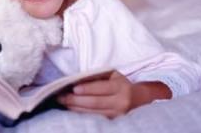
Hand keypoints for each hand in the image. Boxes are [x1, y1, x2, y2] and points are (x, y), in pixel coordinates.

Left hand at [57, 70, 171, 118]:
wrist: (140, 99)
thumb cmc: (121, 84)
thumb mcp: (113, 76)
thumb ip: (97, 77)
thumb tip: (76, 80)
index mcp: (121, 87)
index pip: (101, 89)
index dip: (86, 89)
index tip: (72, 89)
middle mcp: (121, 102)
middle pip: (94, 103)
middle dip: (75, 100)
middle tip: (60, 97)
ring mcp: (117, 115)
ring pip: (92, 113)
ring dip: (75, 108)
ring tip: (62, 103)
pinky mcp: (113, 123)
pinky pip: (95, 119)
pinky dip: (81, 114)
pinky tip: (71, 110)